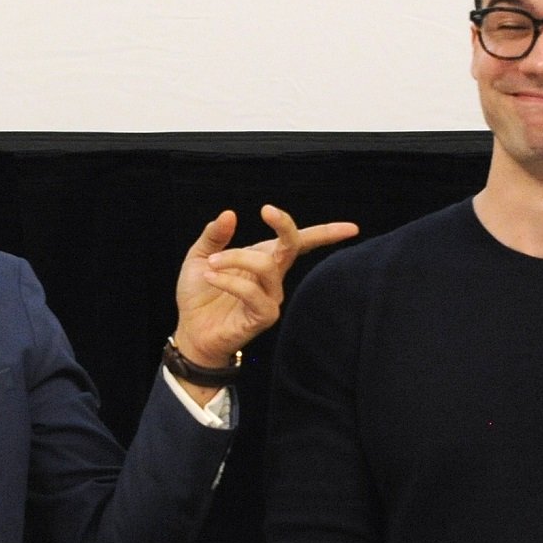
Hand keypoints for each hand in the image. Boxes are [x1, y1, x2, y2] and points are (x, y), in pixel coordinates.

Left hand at [173, 205, 357, 371]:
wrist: (191, 332)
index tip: (351, 228)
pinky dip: (229, 280)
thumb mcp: (200, 257)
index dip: (327, 234)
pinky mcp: (264, 316)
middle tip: (266, 210)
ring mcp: (271, 297)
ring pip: (266, 265)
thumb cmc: (199, 295)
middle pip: (293, 245)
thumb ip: (214, 236)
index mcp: (263, 258)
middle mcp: (273, 277)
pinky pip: (252, 292)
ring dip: (235, 258)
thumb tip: (230, 214)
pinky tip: (211, 278)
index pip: (301, 243)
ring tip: (210, 264)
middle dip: (285, 225)